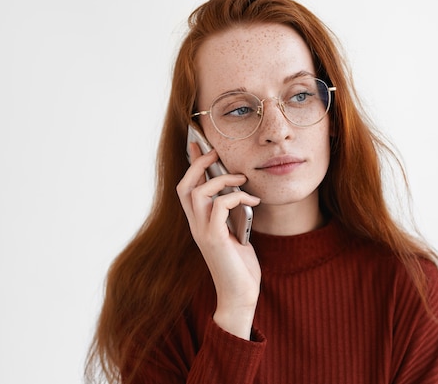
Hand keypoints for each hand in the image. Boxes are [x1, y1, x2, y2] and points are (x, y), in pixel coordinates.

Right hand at [176, 142, 261, 338]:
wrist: (240, 294)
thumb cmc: (239, 266)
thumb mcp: (235, 233)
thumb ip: (231, 214)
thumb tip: (239, 190)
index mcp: (198, 223)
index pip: (186, 187)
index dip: (190, 164)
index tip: (197, 144)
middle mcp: (195, 226)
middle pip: (185, 185)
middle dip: (198, 164)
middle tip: (216, 152)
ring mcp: (202, 232)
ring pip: (197, 192)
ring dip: (220, 179)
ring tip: (241, 177)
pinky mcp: (214, 239)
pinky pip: (219, 206)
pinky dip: (236, 197)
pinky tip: (253, 200)